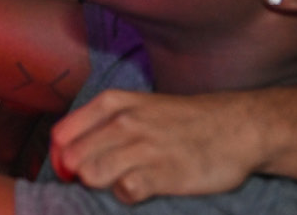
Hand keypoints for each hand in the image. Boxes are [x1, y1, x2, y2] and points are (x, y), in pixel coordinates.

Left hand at [49, 89, 257, 203]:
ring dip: (101, 183)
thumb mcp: (136, 108)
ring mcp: (143, 147)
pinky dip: (126, 194)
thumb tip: (64, 153)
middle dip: (79, 173)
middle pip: (73, 158)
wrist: (236, 127)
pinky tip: (140, 188)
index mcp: (113, 103)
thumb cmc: (181, 121)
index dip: (61, 156)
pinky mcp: (163, 173)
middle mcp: (124, 122)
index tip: (73, 167)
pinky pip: (125, 191)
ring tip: (122, 179)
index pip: (61, 135)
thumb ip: (101, 126)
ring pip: (92, 173)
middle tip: (102, 175)